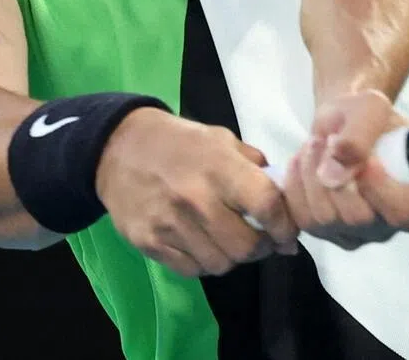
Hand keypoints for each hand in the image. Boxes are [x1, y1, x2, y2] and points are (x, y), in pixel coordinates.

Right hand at [95, 108, 298, 277]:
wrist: (119, 148)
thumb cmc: (179, 141)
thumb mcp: (220, 139)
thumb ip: (253, 164)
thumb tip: (282, 195)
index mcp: (219, 167)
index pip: (266, 205)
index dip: (284, 225)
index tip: (289, 234)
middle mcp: (196, 199)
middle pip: (246, 246)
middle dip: (262, 248)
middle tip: (262, 241)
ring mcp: (171, 225)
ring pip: (220, 264)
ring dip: (233, 258)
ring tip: (231, 241)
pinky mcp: (150, 244)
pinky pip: (192, 270)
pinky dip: (204, 263)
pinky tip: (204, 245)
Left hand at [282, 89, 408, 249]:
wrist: (340, 123)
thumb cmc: (365, 115)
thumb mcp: (370, 107)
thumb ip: (360, 135)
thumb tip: (334, 172)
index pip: (406, 209)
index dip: (381, 189)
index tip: (366, 160)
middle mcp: (396, 221)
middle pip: (360, 217)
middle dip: (336, 173)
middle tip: (329, 139)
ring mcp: (362, 232)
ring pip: (327, 218)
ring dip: (313, 174)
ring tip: (316, 144)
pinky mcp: (329, 234)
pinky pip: (303, 218)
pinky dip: (296, 184)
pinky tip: (305, 162)